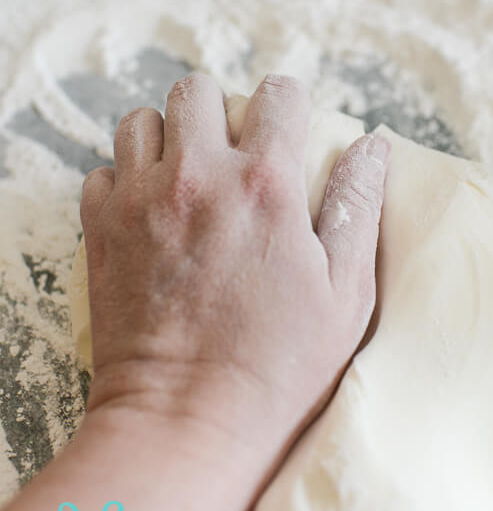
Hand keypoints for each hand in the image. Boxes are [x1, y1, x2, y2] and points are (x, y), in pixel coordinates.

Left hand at [81, 73, 388, 483]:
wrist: (185, 419)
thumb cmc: (278, 364)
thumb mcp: (346, 292)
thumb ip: (359, 206)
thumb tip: (372, 145)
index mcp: (266, 184)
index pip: (279, 95)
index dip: (290, 105)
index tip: (289, 129)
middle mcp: (199, 175)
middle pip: (198, 91)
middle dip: (220, 111)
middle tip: (232, 153)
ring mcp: (141, 199)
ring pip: (142, 121)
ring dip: (167, 138)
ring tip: (187, 177)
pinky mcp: (100, 229)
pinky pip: (103, 172)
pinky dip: (125, 181)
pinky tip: (149, 213)